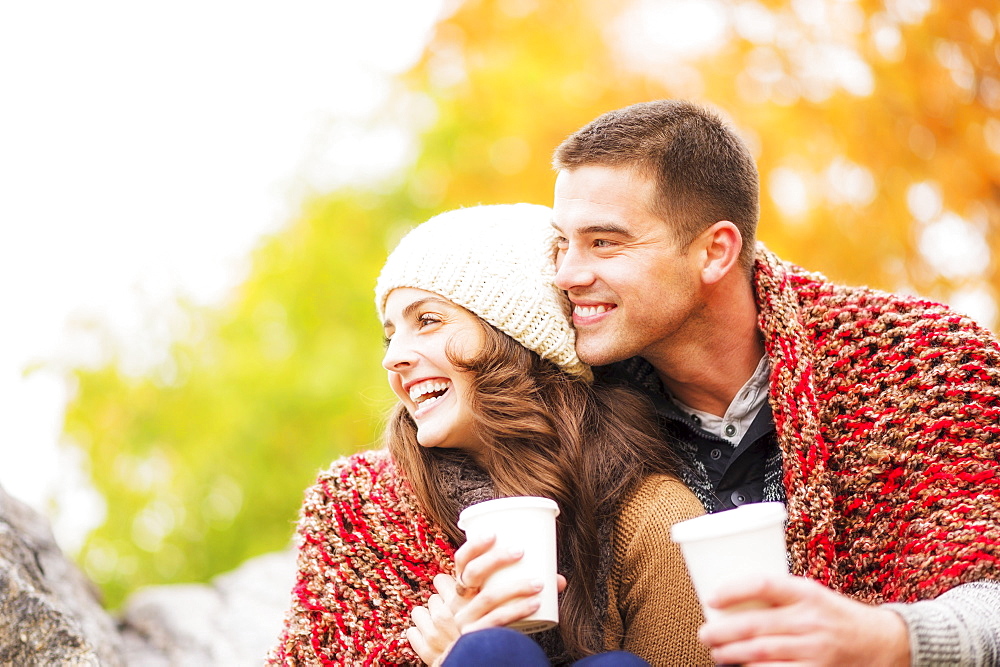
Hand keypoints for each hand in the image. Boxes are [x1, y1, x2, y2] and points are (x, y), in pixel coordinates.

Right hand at [407, 533, 566, 664]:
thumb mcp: (494, 602)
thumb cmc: (485, 622)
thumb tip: (559, 580)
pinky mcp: (474, 636)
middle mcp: (458, 601)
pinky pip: (497, 621)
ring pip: (488, 597)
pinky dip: (518, 610)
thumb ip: (523, 588)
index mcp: (459, 587)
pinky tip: (536, 604)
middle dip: (496, 559)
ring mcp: (465, 620)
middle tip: (520, 550)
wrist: (465, 659)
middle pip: (472, 574)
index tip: (493, 533)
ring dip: (516, 586)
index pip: (460, 561)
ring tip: (539, 582)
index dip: (474, 545)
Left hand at [698, 575, 909, 666]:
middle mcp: (811, 620)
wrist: (882, 642)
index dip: (734, 590)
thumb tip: (728, 599)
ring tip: (717, 653)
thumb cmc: (836, 615)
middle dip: (723, 633)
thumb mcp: (811, 594)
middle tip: (704, 634)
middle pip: (756, 626)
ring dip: (733, 655)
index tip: (712, 597)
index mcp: (807, 592)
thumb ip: (778, 596)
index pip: (764, 584)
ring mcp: (815, 649)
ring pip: (763, 653)